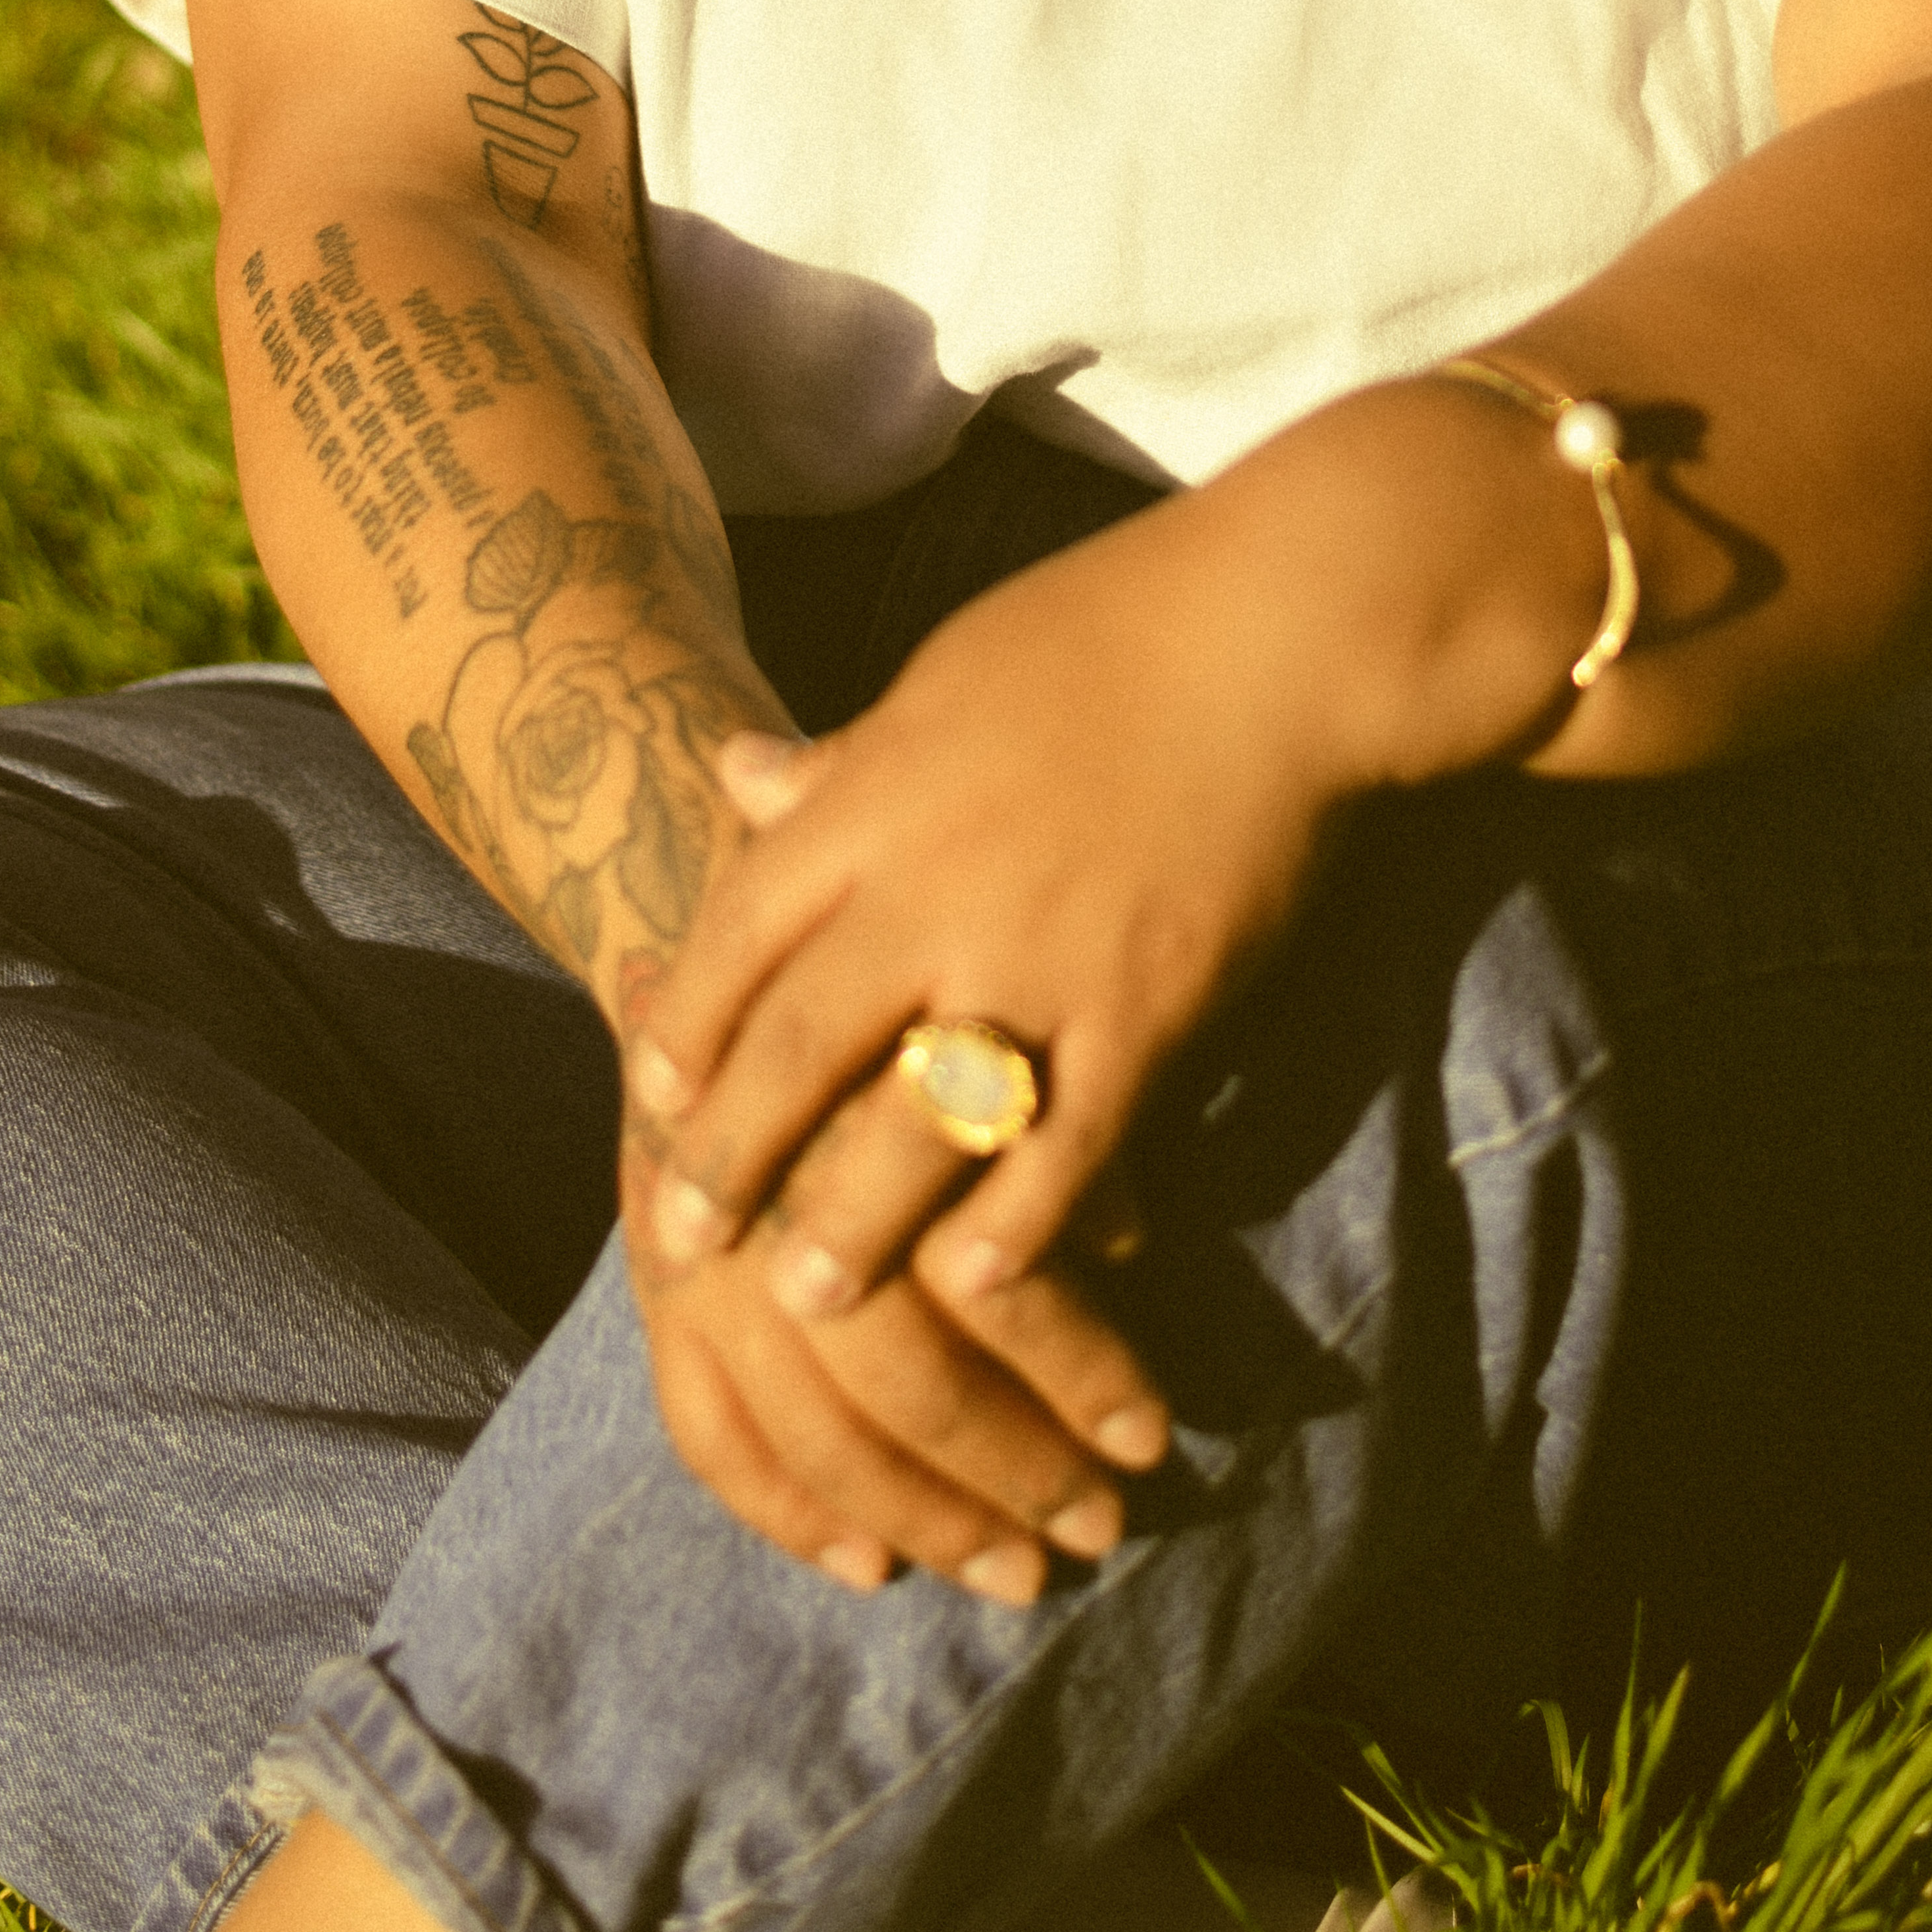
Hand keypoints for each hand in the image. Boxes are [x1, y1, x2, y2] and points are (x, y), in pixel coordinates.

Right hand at [615, 1021, 1169, 1602]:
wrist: (719, 948)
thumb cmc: (885, 994)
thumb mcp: (974, 1029)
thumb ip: (1039, 1127)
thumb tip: (1127, 1240)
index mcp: (876, 1126)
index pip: (992, 1282)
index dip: (1081, 1372)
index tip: (1153, 1439)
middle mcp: (778, 1204)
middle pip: (905, 1377)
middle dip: (1013, 1469)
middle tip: (1102, 1530)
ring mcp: (701, 1264)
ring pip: (813, 1432)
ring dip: (922, 1519)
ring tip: (1017, 1574)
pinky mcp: (652, 1297)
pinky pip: (709, 1435)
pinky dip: (787, 1514)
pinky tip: (870, 1565)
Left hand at [627, 495, 1348, 1373]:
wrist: (1279, 638)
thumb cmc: (1108, 632)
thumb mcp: (944, 675)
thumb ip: (841, 760)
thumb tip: (733, 773)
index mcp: (877, 798)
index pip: (740, 929)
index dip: (685, 1022)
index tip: (652, 1097)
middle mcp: (937, 891)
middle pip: (798, 1047)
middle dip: (733, 1156)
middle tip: (686, 1241)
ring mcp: (1040, 960)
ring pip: (914, 1126)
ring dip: (850, 1223)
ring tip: (806, 1299)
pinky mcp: (1145, 1010)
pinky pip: (1064, 1145)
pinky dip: (1017, 1222)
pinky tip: (973, 1280)